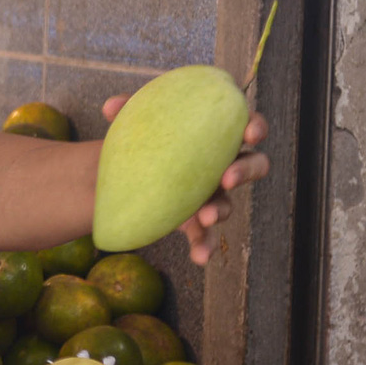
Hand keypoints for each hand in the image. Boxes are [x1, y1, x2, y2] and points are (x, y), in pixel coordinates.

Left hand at [101, 96, 269, 265]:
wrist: (127, 169)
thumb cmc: (145, 135)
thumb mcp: (139, 118)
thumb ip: (128, 109)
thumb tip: (110, 107)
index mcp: (216, 133)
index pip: (247, 125)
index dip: (255, 127)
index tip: (250, 132)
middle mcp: (221, 164)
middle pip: (252, 165)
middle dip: (247, 171)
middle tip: (228, 178)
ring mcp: (210, 194)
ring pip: (228, 203)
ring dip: (221, 209)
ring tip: (207, 216)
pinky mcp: (194, 220)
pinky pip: (204, 235)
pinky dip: (204, 246)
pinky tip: (200, 257)